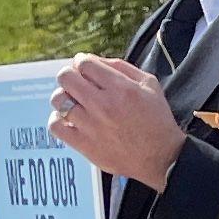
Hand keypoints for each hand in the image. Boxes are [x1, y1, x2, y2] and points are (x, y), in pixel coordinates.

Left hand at [48, 54, 183, 189]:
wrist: (162, 158)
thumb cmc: (157, 120)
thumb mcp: (149, 85)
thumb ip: (121, 67)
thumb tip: (93, 60)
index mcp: (121, 88)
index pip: (84, 63)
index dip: (81, 62)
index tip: (84, 68)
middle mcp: (104, 105)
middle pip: (66, 77)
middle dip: (69, 75)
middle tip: (77, 83)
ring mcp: (92, 126)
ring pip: (58, 100)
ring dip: (64, 97)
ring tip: (74, 103)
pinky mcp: (85, 145)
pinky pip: (56, 126)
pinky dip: (58, 120)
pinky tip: (69, 120)